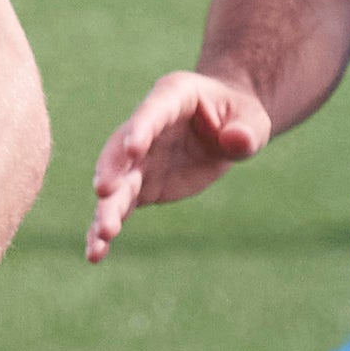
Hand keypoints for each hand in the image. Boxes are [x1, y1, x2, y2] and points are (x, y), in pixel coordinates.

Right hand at [84, 68, 272, 260]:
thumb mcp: (253, 120)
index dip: (142, 128)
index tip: (133, 149)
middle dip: (112, 170)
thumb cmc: (240, 116)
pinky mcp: (141, 186)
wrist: (227, 128)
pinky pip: (120, 207)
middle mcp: (146, 127)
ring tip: (102, 235)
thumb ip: (245, 132)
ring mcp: (139, 159)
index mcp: (173, 96)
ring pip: (116, 184)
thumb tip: (236, 140)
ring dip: (106, 207)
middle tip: (104, 192)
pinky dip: (105, 229)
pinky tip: (96, 254)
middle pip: (122, 150)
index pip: (153, 111)